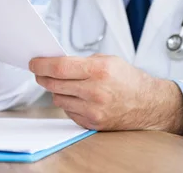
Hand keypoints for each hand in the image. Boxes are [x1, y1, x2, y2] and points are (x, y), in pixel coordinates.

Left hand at [29, 54, 182, 133]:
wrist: (149, 104)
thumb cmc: (129, 80)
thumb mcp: (108, 60)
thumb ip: (82, 62)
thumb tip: (55, 63)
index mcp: (99, 70)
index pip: (59, 68)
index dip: (42, 65)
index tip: (33, 63)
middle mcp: (95, 91)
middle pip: (54, 84)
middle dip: (43, 77)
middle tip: (40, 72)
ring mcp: (93, 110)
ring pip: (58, 98)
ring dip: (57, 90)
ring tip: (66, 84)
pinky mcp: (92, 123)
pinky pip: (68, 111)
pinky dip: (68, 103)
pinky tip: (78, 97)